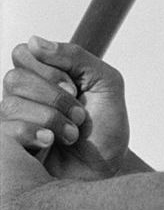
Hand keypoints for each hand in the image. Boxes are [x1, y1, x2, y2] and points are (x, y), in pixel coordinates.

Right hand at [1, 37, 129, 180]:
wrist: (108, 169)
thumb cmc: (106, 127)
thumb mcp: (105, 83)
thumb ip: (75, 56)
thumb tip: (34, 40)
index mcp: (43, 77)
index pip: (23, 53)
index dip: (49, 68)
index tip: (74, 86)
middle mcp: (23, 97)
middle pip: (15, 78)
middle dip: (54, 96)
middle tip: (79, 114)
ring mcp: (13, 122)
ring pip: (11, 103)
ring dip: (51, 118)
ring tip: (72, 134)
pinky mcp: (8, 147)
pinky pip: (6, 129)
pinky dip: (35, 133)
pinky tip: (52, 142)